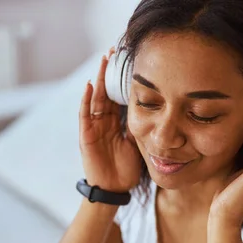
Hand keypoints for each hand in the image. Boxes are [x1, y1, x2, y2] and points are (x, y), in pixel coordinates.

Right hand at [79, 48, 141, 191]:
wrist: (114, 189)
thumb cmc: (126, 168)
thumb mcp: (138, 143)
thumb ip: (142, 127)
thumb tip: (157, 111)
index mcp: (117, 122)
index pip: (119, 96)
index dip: (122, 80)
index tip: (128, 62)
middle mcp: (104, 121)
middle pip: (107, 92)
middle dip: (110, 73)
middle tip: (114, 51)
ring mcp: (94, 127)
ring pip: (96, 98)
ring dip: (99, 80)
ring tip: (103, 61)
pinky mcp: (86, 136)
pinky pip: (85, 115)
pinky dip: (86, 100)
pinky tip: (90, 86)